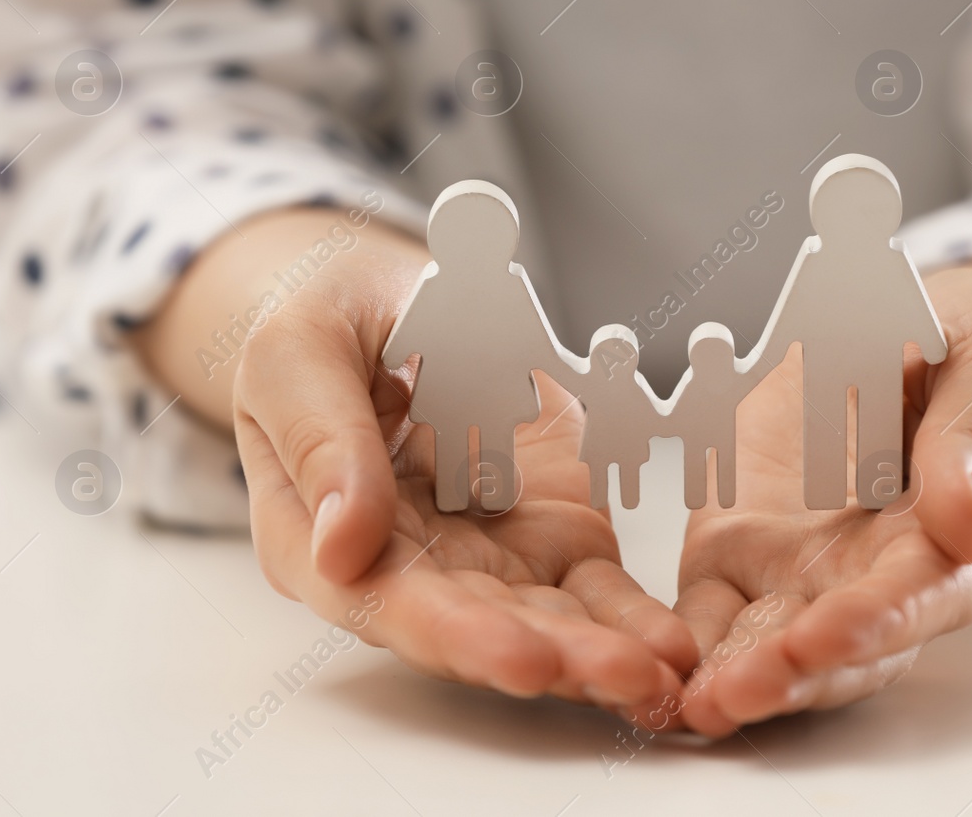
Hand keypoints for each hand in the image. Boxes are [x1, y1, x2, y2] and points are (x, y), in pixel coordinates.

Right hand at [137, 209, 698, 709]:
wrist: (387, 297)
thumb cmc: (324, 326)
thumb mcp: (297, 355)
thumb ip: (319, 440)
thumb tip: (341, 546)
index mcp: (317, 537)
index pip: (382, 602)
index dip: (454, 635)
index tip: (522, 658)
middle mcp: (403, 568)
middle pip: (475, 630)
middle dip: (552, 658)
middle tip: (622, 674)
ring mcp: (481, 559)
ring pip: (540, 622)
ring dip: (601, 653)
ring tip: (663, 675)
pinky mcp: (545, 536)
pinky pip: (591, 589)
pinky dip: (632, 618)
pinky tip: (673, 646)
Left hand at [668, 262, 971, 735]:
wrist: (904, 324)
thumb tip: (968, 527)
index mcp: (969, 543)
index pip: (927, 594)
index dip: (878, 621)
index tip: (827, 637)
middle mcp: (886, 576)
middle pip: (843, 647)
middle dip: (791, 675)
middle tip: (738, 693)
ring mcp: (811, 572)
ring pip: (772, 641)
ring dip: (733, 674)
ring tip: (692, 703)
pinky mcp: (744, 551)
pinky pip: (711, 606)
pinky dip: (681, 640)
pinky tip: (649, 666)